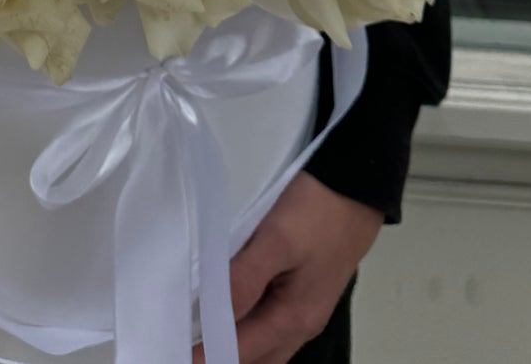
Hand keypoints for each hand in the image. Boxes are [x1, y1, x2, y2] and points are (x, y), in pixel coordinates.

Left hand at [191, 174, 383, 363]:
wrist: (358, 185)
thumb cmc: (319, 211)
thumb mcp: (278, 239)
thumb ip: (245, 278)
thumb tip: (210, 315)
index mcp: (293, 319)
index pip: (238, 351)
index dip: (204, 355)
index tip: (172, 351)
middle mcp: (300, 325)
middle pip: (253, 359)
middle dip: (218, 357)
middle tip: (181, 347)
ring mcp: (304, 311)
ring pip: (262, 347)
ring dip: (233, 346)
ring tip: (197, 335)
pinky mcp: (302, 293)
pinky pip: (268, 326)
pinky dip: (246, 329)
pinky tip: (227, 314)